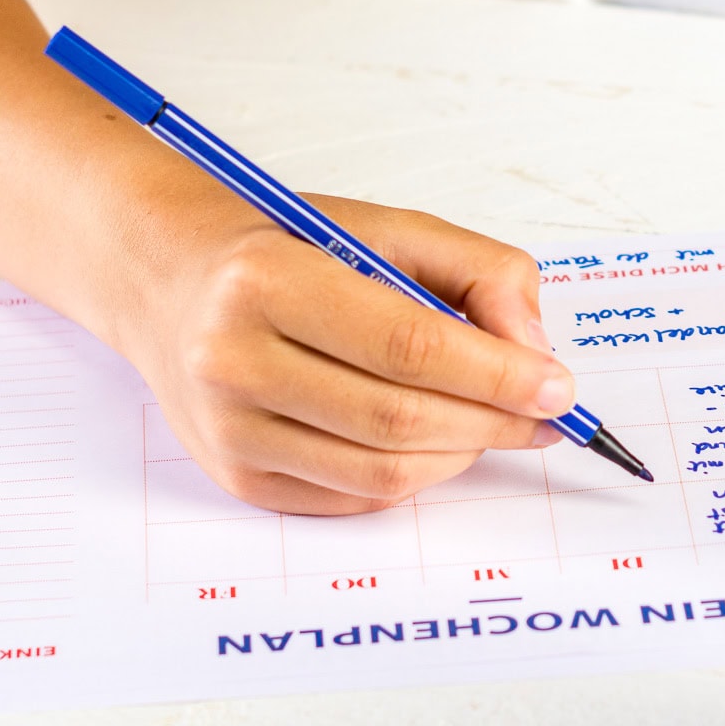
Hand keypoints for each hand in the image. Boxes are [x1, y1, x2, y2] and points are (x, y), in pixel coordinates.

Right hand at [123, 194, 572, 514]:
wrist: (168, 281)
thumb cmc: (283, 249)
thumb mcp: (383, 228)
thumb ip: (476, 270)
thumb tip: (533, 350)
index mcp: (265, 280)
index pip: (408, 345)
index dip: (496, 373)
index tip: (556, 385)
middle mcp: (232, 361)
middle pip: (399, 419)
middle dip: (493, 421)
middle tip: (544, 412)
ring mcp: (229, 430)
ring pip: (383, 471)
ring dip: (462, 453)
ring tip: (493, 422)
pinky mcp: (237, 477)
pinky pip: (355, 497)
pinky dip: (415, 475)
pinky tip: (435, 440)